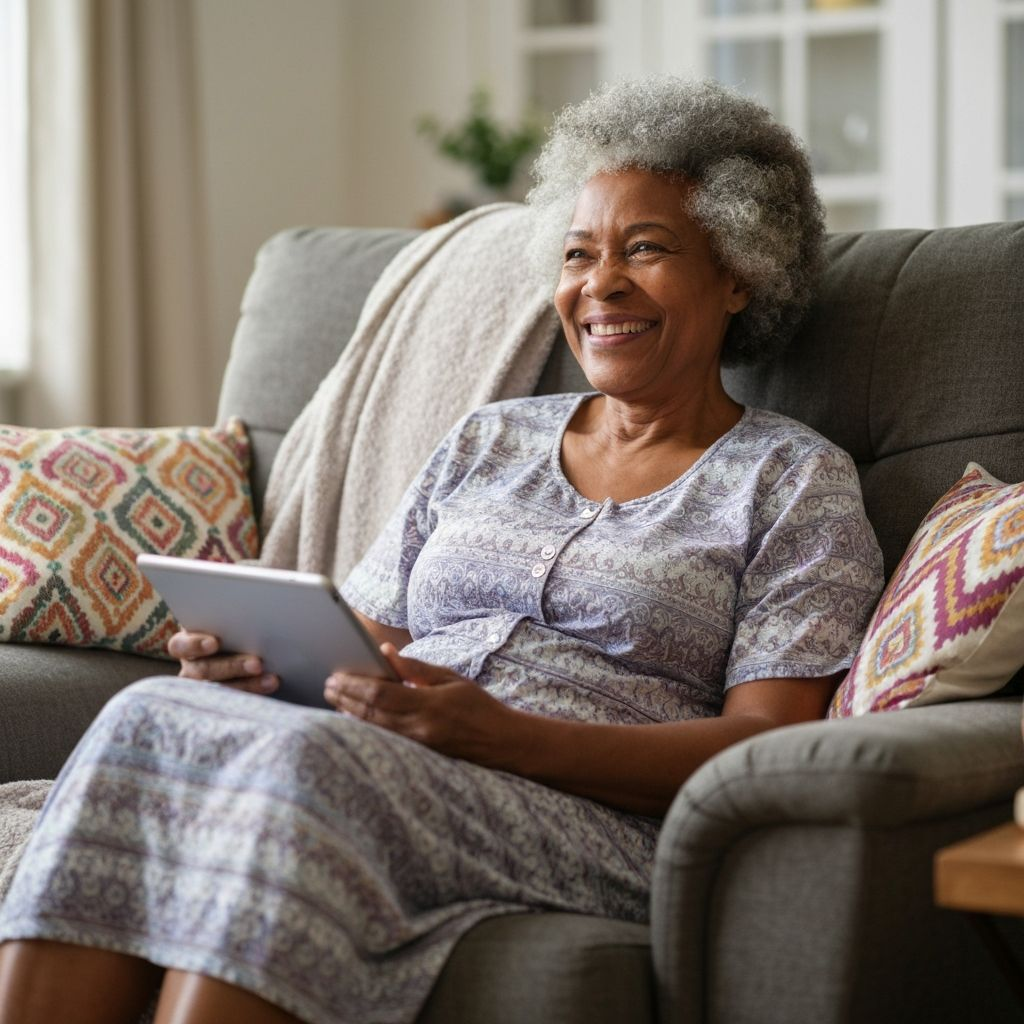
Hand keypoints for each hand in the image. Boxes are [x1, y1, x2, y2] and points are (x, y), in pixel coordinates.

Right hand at [168, 629, 278, 695]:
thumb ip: (234, 622)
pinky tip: (271, 688)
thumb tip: (258, 613)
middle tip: (258, 663)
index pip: (180, 645)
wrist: (249, 648)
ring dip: (247, 685)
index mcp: (187, 643)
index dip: (195, 645)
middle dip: (232, 667)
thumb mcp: (230, 624)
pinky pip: (232, 705)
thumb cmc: (236, 629)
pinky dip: (253, 696)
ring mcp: (202, 688)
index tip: (215, 643)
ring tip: (272, 680)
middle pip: (203, 670)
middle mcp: (191, 667)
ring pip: (218, 691)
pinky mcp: (220, 702)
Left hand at [325, 644, 527, 768]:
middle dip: (345, 698)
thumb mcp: (450, 679)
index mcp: (428, 705)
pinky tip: (353, 718)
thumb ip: (415, 667)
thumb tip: (386, 651)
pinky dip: (365, 726)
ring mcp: (417, 745)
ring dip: (350, 713)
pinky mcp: (417, 755)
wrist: (501, 742)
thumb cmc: (479, 707)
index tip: (337, 675)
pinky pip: (383, 739)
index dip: (354, 685)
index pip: (381, 694)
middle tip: (328, 685)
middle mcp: (419, 728)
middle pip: (371, 713)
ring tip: (333, 698)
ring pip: (373, 728)